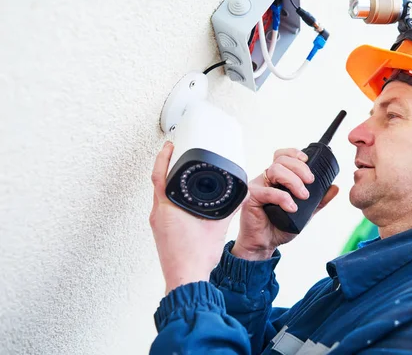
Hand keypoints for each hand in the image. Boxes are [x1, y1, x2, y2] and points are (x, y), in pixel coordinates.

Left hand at [149, 142, 240, 293]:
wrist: (185, 279)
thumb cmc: (196, 258)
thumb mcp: (217, 227)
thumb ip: (229, 208)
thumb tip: (239, 194)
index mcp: (168, 208)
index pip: (160, 175)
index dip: (164, 157)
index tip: (170, 145)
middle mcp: (158, 214)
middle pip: (158, 182)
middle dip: (166, 165)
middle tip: (174, 152)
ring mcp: (157, 223)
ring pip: (160, 195)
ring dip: (168, 182)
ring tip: (179, 173)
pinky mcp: (160, 231)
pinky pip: (163, 207)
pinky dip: (170, 197)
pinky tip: (182, 198)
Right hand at [232, 148, 338, 260]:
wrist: (264, 244)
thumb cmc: (279, 226)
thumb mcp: (305, 213)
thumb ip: (318, 200)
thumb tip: (334, 187)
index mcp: (277, 178)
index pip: (283, 156)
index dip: (294, 153)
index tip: (307, 160)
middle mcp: (266, 179)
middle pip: (281, 160)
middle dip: (299, 168)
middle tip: (310, 181)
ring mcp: (258, 187)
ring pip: (274, 170)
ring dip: (293, 181)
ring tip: (303, 196)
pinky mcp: (251, 198)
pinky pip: (267, 192)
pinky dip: (282, 198)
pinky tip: (291, 207)